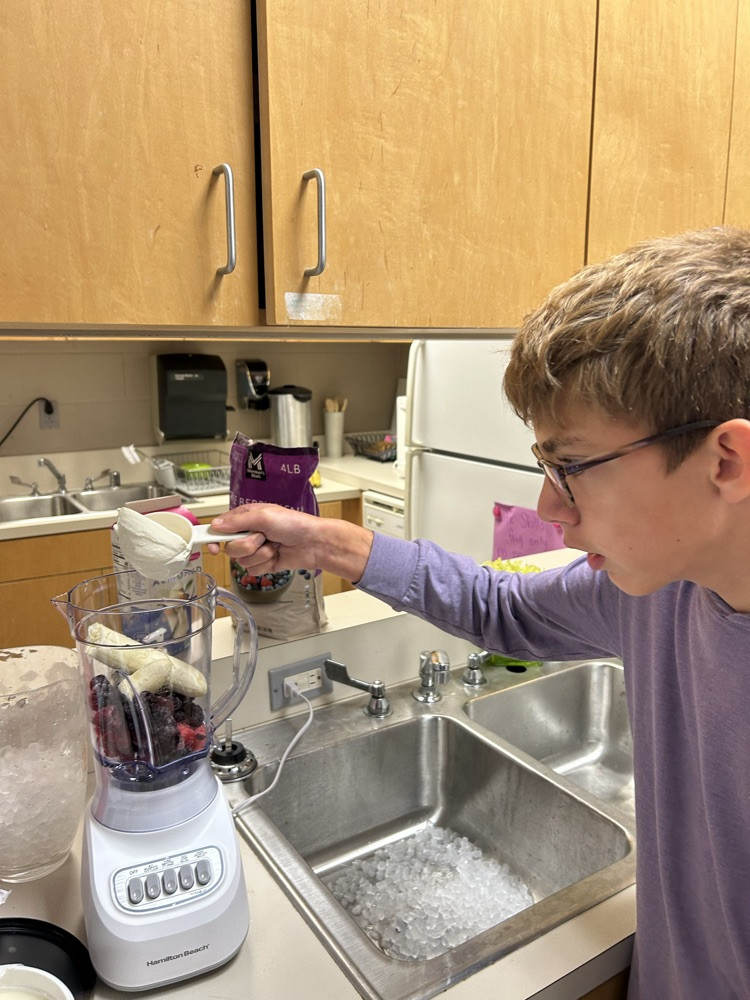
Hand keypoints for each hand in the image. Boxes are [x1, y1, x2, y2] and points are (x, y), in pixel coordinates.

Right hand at [209, 503, 373, 582]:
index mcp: (245, 518)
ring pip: (242, 561)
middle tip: (263, 537)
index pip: (220, 529)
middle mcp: (248, 534)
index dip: (214, 538)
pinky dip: (266, 564)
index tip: (214, 547)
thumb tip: (215, 526)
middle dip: (247, 545)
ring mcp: (256, 550)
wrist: (313, 543)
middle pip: (231, 548)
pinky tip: (277, 556)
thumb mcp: (264, 516)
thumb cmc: (293, 523)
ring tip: (274, 546)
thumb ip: (237, 521)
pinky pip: (253, 570)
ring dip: (260, 555)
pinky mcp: (264, 564)